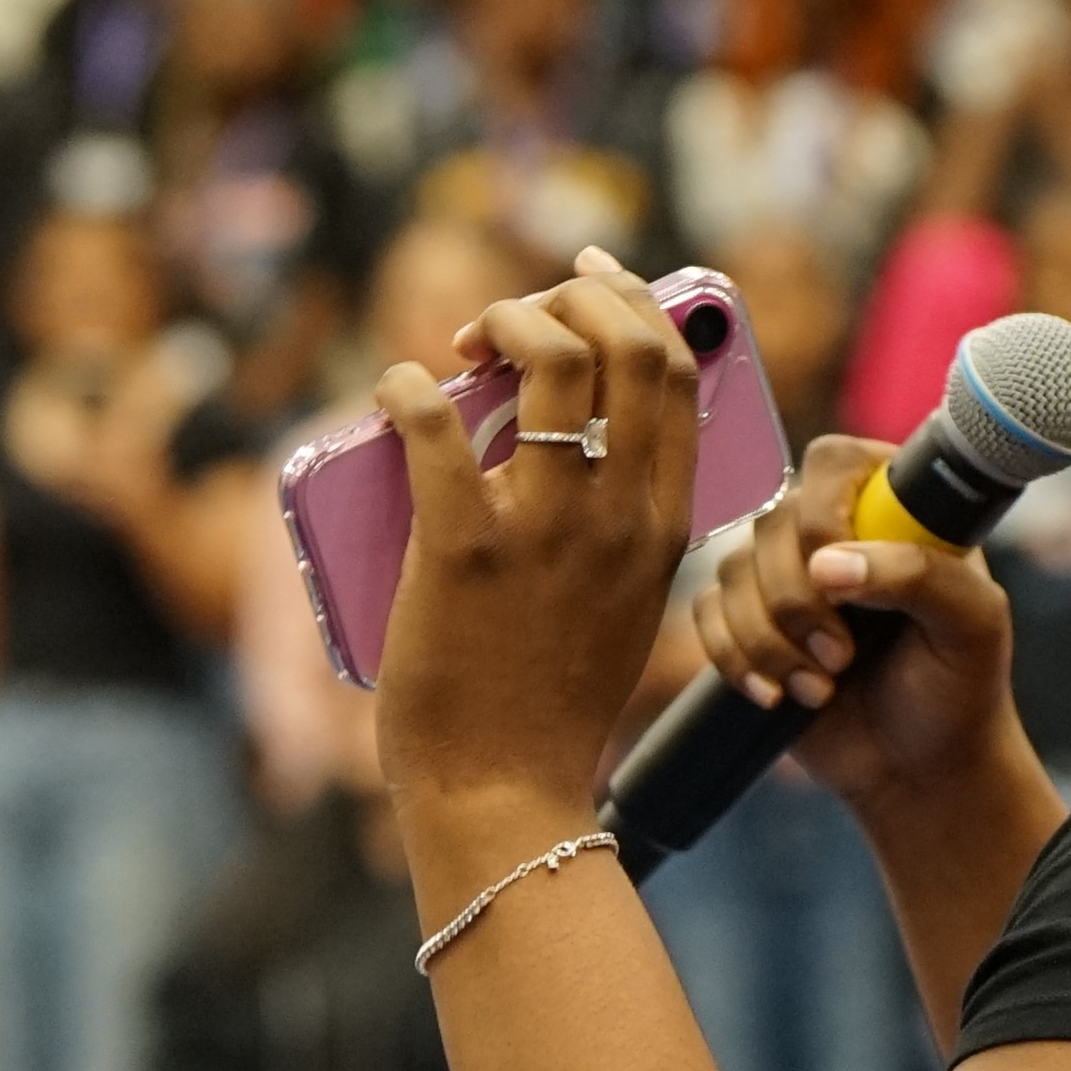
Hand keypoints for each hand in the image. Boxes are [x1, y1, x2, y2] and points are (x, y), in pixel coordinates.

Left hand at [371, 255, 704, 839]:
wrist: (503, 790)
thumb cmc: (548, 701)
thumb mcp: (622, 600)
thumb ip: (618, 526)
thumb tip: (576, 437)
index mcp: (664, 524)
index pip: (676, 372)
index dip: (633, 303)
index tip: (591, 280)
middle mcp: (619, 514)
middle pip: (626, 344)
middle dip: (566, 297)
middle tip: (510, 319)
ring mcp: (546, 528)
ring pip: (548, 360)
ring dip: (501, 321)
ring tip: (463, 347)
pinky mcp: (464, 548)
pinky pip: (434, 425)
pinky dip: (406, 386)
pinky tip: (394, 390)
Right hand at [688, 432, 1024, 818]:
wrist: (920, 767)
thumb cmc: (959, 686)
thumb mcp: (972, 625)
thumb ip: (919, 576)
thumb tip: (827, 564)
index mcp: (893, 506)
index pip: (834, 464)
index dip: (825, 516)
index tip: (843, 583)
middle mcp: (832, 527)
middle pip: (773, 524)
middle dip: (800, 603)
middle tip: (844, 658)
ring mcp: (783, 572)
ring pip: (733, 572)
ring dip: (771, 641)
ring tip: (821, 688)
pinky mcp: (747, 619)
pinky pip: (708, 614)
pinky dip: (736, 659)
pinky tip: (776, 697)